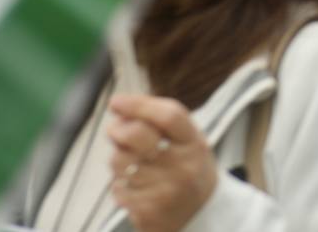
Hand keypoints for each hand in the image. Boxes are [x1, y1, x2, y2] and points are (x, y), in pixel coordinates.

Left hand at [108, 94, 217, 231]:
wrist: (203, 216)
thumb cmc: (188, 169)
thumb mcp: (188, 141)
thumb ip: (160, 122)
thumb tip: (119, 108)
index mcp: (194, 143)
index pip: (169, 116)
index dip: (138, 105)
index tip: (116, 101)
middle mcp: (183, 166)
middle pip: (138, 135)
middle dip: (118, 129)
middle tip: (114, 129)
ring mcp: (165, 190)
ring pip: (120, 162)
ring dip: (117, 158)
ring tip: (129, 162)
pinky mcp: (148, 211)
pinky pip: (118, 187)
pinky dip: (120, 183)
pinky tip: (133, 185)